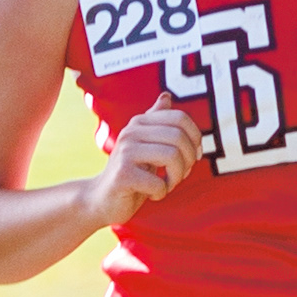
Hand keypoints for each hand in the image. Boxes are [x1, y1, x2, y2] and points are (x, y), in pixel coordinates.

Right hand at [88, 103, 203, 227]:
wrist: (101, 200)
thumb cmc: (131, 174)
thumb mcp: (146, 146)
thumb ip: (156, 122)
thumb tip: (166, 96)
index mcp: (139, 122)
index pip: (180, 118)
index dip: (195, 138)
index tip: (193, 156)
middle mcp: (131, 132)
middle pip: (179, 137)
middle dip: (188, 161)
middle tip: (179, 175)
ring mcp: (125, 151)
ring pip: (172, 157)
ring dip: (176, 177)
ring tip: (166, 185)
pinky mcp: (123, 174)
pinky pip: (159, 182)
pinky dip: (161, 193)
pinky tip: (152, 195)